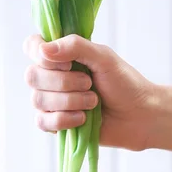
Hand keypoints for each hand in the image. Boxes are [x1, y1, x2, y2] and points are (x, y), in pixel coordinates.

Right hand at [23, 34, 154, 150]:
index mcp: (61, 56)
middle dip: (63, 82)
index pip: (32, 46)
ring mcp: (51, 101)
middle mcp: (51, 76)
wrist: (140, 116)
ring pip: (38, 100)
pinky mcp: (55, 124)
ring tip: (93, 102)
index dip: (40, 54)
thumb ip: (75, 47)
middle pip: (32, 75)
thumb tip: (43, 49)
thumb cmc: (124, 83)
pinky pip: (42, 121)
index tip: (67, 63)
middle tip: (89, 83)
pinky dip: (65, 119)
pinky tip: (83, 119)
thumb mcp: (104, 57)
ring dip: (70, 101)